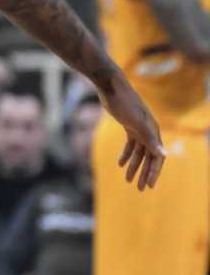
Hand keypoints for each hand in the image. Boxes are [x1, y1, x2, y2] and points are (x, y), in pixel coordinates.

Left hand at [99, 71, 165, 189]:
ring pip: (138, 152)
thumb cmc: (124, 103)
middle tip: (139, 188)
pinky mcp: (128, 125)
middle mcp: (148, 131)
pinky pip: (130, 144)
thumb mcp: (136, 123)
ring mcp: (138, 128)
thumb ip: (149, 139)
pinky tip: (120, 164)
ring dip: (134, 166)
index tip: (148, 186)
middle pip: (148, 157)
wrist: (111, 86)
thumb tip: (163, 155)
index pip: (157, 158)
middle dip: (144, 173)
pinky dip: (126, 154)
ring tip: (128, 180)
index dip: (153, 173)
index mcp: (153, 132)